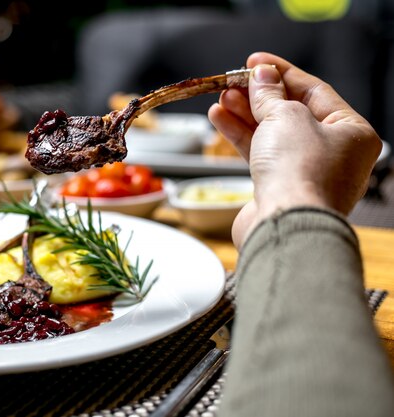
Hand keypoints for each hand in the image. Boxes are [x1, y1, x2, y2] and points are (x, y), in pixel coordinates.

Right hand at [208, 52, 381, 247]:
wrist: (285, 225)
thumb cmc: (299, 171)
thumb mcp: (285, 117)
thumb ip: (270, 94)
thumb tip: (261, 76)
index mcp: (351, 132)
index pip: (314, 91)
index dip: (280, 73)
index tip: (253, 61)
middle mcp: (333, 153)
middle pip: (290, 112)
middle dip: (258, 95)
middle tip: (232, 81)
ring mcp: (305, 172)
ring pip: (272, 134)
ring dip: (244, 114)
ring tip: (220, 98)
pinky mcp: (280, 188)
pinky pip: (260, 154)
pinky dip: (240, 136)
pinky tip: (220, 119)